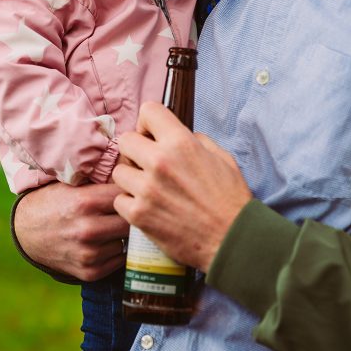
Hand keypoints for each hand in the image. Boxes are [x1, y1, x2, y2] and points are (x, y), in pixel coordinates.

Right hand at [13, 180, 129, 280]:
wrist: (27, 232)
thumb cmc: (54, 202)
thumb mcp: (72, 184)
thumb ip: (100, 180)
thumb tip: (132, 173)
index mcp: (85, 202)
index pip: (125, 194)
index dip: (129, 192)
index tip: (129, 191)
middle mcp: (88, 229)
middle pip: (130, 221)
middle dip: (131, 214)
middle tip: (129, 210)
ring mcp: (89, 253)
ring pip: (127, 241)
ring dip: (123, 235)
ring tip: (113, 226)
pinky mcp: (90, 272)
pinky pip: (119, 260)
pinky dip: (117, 251)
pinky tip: (106, 241)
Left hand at [113, 102, 251, 271]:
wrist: (231, 240)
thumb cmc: (230, 199)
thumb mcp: (221, 157)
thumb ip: (195, 140)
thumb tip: (174, 135)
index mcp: (181, 143)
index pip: (148, 111)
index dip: (149, 123)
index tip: (153, 136)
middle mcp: (160, 162)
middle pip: (125, 140)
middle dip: (136, 150)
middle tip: (147, 163)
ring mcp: (146, 189)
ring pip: (119, 171)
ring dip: (131, 178)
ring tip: (148, 188)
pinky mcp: (138, 214)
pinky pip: (119, 200)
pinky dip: (130, 204)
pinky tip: (147, 207)